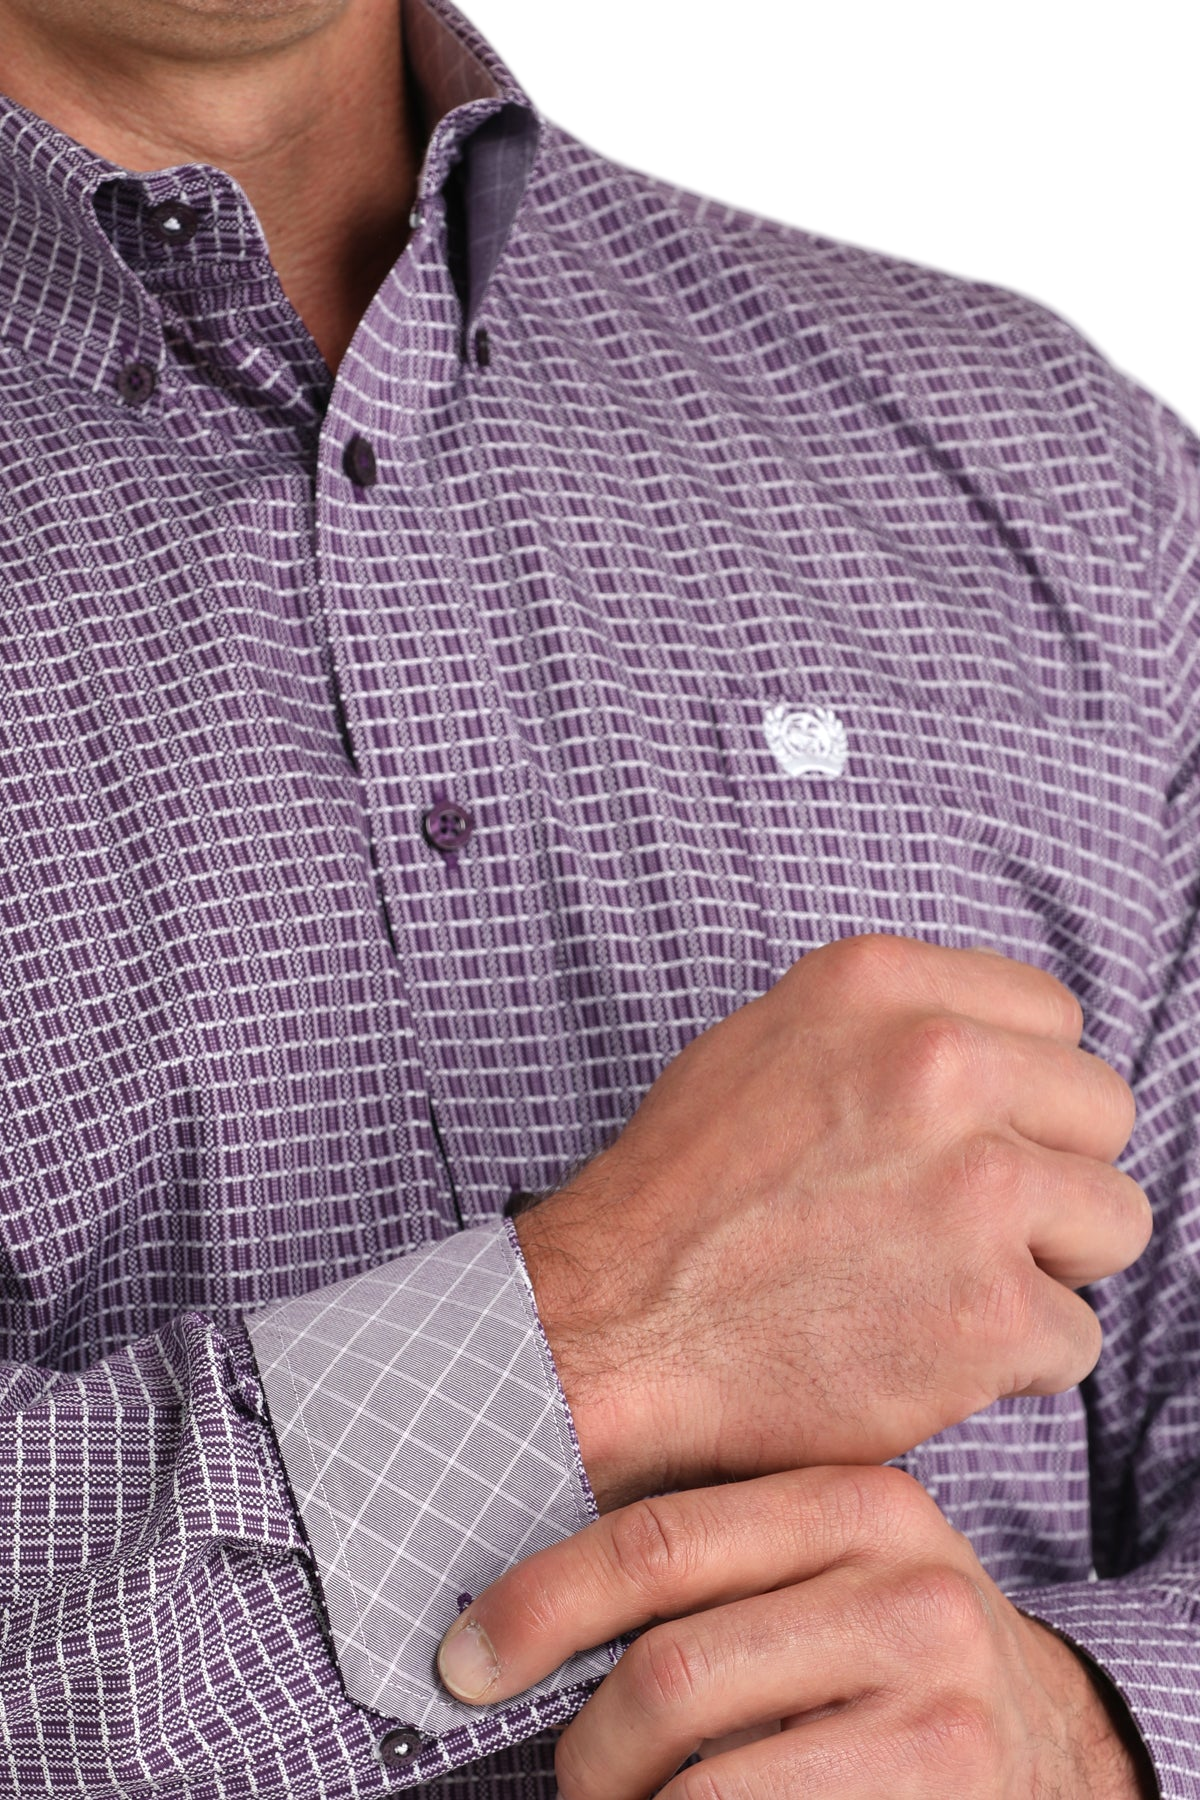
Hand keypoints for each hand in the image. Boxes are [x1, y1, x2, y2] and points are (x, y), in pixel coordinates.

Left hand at [437, 1464, 1155, 1798]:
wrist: (1047, 1741)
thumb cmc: (889, 1653)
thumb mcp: (824, 1571)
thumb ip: (715, 1566)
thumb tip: (514, 1609)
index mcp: (856, 1499)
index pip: (659, 1541)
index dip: (539, 1603)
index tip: (462, 1658)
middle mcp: (907, 1582)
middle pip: (668, 1670)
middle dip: (585, 1746)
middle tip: (572, 1777)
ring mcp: (938, 1694)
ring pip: (700, 1776)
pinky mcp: (948, 1781)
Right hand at [514, 934, 1149, 1510]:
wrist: (615, 1329)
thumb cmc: (681, 1198)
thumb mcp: (765, 1044)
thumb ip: (889, 1029)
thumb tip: (998, 1051)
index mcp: (880, 986)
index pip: (1054, 1015)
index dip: (1023, 1090)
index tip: (980, 1138)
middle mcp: (938, 1065)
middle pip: (1102, 1111)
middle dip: (1048, 1174)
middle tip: (966, 1225)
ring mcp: (974, 1188)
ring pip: (1114, 1222)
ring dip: (1046, 1267)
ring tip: (948, 1288)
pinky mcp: (991, 1311)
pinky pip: (1078, 1339)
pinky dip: (1015, 1363)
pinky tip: (927, 1353)